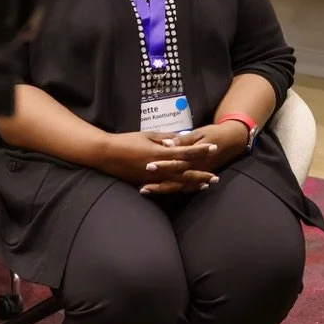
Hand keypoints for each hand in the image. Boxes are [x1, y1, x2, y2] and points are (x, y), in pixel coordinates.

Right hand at [99, 131, 219, 189]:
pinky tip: (184, 189)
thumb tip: (178, 141)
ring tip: (205, 185)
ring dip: (192, 184)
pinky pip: (165, 187)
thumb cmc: (126, 141)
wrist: (107, 154)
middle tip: (216, 177)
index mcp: (160, 152)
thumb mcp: (147, 135)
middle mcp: (159, 167)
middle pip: (185, 172)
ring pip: (177, 183)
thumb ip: (164, 138)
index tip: (214, 148)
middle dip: (202, 174)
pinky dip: (177, 188)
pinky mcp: (146, 183)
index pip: (186, 152)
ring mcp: (153, 177)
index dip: (200, 151)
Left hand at [140, 122, 248, 194]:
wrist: (233, 140)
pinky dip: (173, 190)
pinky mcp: (199, 176)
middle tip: (142, 186)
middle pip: (175, 179)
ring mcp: (197, 174)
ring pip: (179, 186)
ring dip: (162, 189)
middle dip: (158, 183)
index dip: (162, 166)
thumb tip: (167, 144)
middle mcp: (196, 169)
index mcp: (194, 157)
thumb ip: (183, 140)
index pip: (176, 163)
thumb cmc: (214, 133)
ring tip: (145, 190)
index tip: (147, 167)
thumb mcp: (198, 133)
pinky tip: (160, 191)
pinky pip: (186, 187)